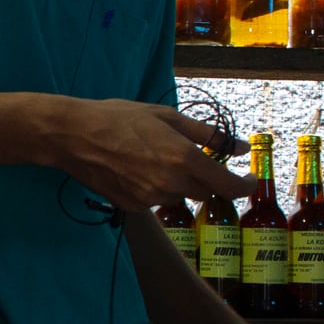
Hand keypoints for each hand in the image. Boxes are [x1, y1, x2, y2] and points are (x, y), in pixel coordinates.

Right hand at [52, 98, 250, 210]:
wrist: (74, 136)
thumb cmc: (121, 118)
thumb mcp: (167, 117)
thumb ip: (208, 134)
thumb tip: (239, 146)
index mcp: (184, 159)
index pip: (229, 187)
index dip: (245, 185)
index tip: (248, 178)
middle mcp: (170, 184)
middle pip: (205, 192)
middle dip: (206, 178)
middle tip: (190, 157)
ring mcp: (150, 199)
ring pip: (179, 196)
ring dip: (179, 182)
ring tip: (155, 158)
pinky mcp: (133, 207)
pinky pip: (156, 200)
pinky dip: (156, 188)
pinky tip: (137, 169)